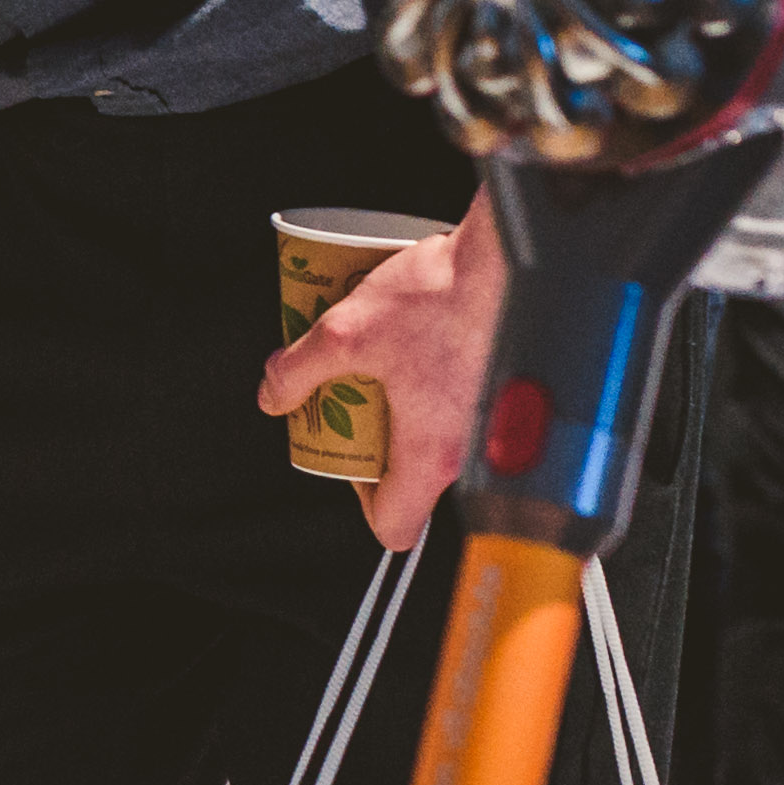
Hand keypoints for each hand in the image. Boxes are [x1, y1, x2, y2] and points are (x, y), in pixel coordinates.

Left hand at [254, 192, 511, 553]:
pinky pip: (467, 407)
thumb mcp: (346, 332)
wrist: (510, 259)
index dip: (362, 502)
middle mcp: (471, 450)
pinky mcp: (509, 387)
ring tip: (384, 359)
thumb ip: (299, 369)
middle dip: (380, 441)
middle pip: (416, 478)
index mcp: (432, 454)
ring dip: (408, 408)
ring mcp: (496, 421)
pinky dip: (440, 385)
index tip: (350, 459)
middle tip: (358, 398)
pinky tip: (420, 337)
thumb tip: (273, 392)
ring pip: (440, 438)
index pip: (395, 526)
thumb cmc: (446, 297)